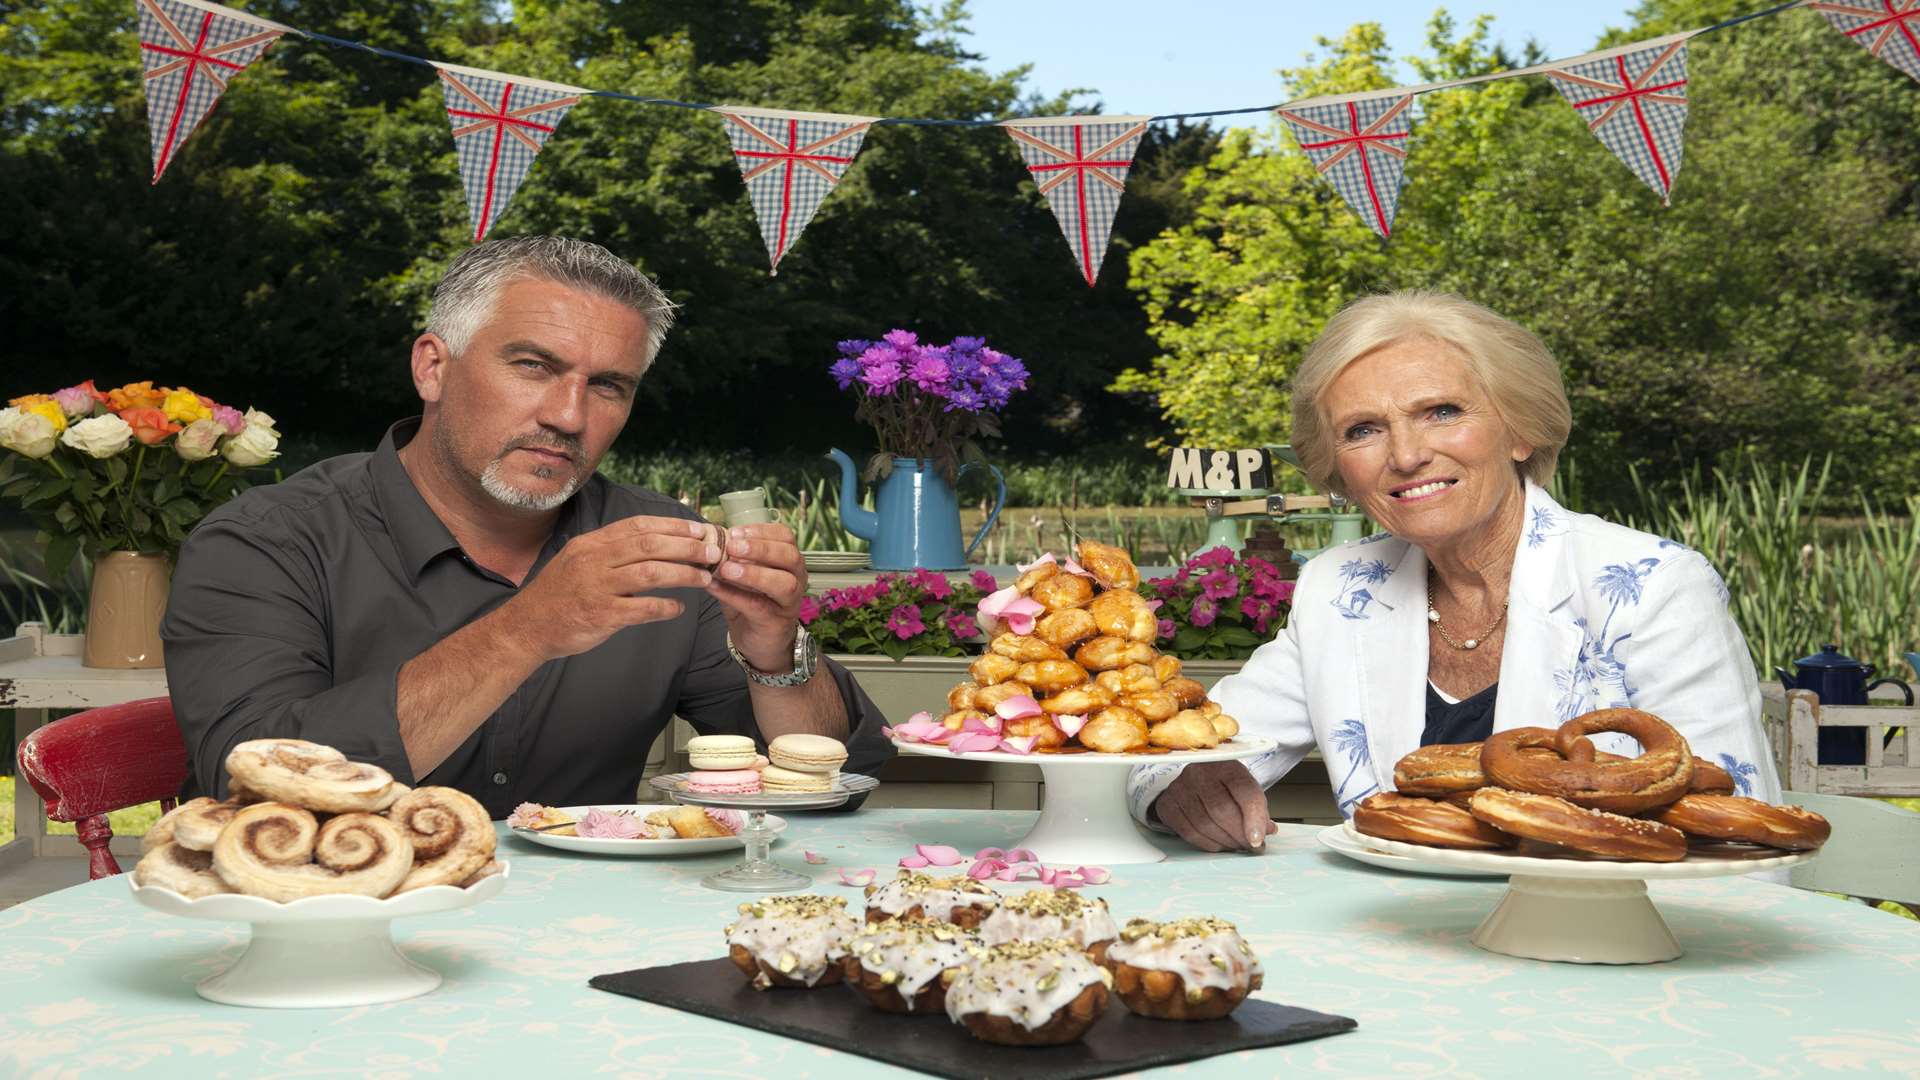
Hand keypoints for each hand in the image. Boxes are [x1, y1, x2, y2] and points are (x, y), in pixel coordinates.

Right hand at [506, 515, 716, 662]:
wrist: (527, 627)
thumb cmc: (559, 594)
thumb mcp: (578, 560)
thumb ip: (612, 551)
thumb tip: (654, 542)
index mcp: (592, 544)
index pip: (639, 526)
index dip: (673, 527)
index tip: (700, 530)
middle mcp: (594, 560)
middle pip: (650, 545)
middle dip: (687, 547)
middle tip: (714, 552)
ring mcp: (597, 587)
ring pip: (650, 573)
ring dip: (683, 574)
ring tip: (705, 578)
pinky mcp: (600, 615)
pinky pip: (641, 608)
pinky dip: (664, 607)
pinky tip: (678, 608)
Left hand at [707, 522, 807, 671]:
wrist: (761, 643)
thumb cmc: (754, 603)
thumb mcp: (743, 577)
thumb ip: (731, 560)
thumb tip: (707, 542)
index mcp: (789, 561)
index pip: (785, 537)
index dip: (761, 531)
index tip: (735, 532)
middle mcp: (796, 578)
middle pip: (789, 556)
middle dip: (760, 548)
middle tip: (732, 547)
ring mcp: (790, 601)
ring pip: (783, 583)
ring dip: (754, 573)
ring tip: (727, 569)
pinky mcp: (777, 622)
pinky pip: (759, 606)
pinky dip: (735, 595)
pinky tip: (714, 588)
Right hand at [1153, 761, 1278, 852]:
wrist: (1195, 780)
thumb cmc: (1224, 786)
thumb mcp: (1245, 790)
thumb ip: (1257, 809)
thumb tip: (1266, 830)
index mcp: (1226, 764)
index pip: (1244, 791)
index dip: (1254, 818)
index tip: (1258, 840)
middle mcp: (1200, 772)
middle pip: (1222, 810)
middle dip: (1239, 835)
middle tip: (1249, 847)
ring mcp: (1180, 787)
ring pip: (1204, 824)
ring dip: (1224, 842)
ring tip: (1235, 846)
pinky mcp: (1168, 803)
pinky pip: (1188, 832)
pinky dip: (1207, 844)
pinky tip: (1218, 844)